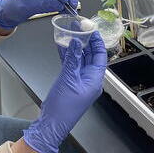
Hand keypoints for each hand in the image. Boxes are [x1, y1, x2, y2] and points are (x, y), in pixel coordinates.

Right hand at [22, 32, 106, 152]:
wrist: (52, 123)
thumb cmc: (63, 107)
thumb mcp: (68, 79)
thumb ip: (72, 59)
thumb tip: (76, 42)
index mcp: (95, 80)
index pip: (100, 56)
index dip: (97, 42)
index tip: (92, 30)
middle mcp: (89, 80)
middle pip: (90, 57)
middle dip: (85, 42)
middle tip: (78, 29)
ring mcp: (79, 82)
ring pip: (79, 60)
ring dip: (74, 48)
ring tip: (68, 34)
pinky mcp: (70, 83)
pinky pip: (71, 66)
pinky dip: (67, 56)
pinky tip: (61, 47)